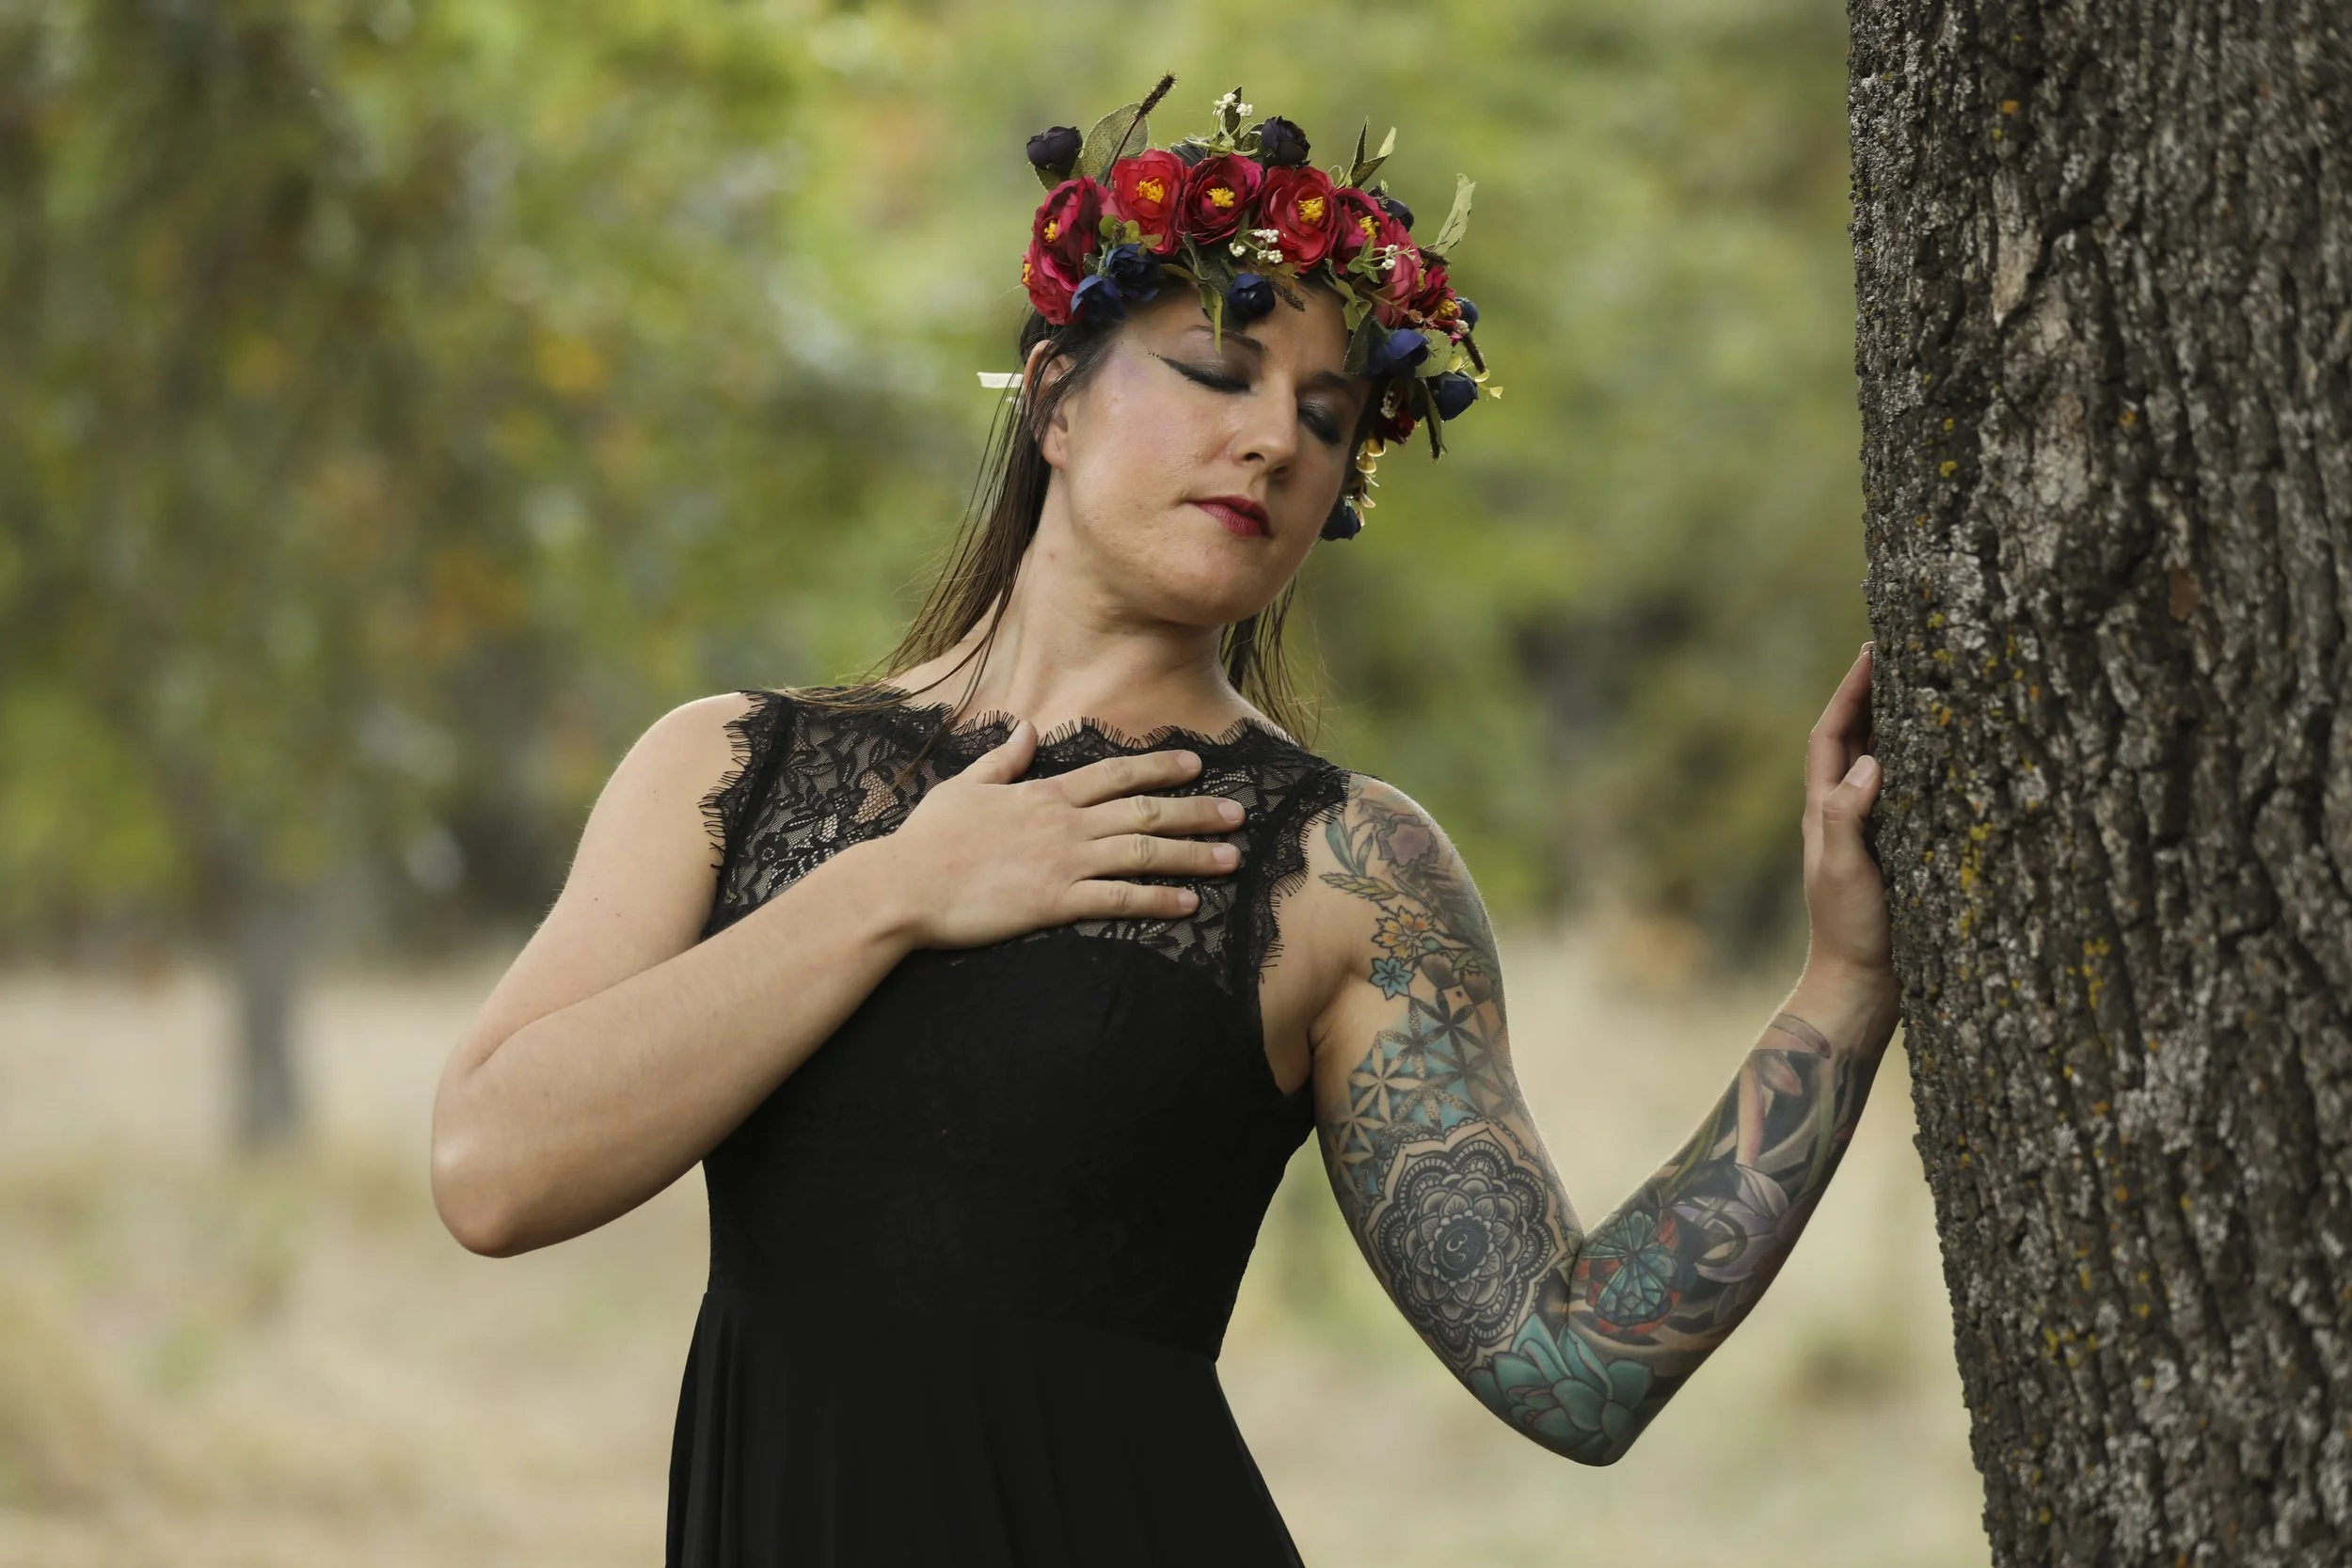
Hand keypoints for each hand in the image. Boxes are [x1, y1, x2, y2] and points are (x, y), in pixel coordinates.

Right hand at [874, 720, 1246, 949]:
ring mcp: (1063, 862)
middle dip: (1196, 811)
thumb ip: (1002, 760)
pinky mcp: (1056, 902)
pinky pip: (1119, 899)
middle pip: (1144, 809)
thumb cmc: (928, 839)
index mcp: (1044, 794)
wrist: (903, 886)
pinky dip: (1157, 899)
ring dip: (1191, 855)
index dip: (1160, 768)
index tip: (1197, 765)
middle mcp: (1064, 823)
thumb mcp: (964, 787)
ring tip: (1231, 858)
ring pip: (1142, 852)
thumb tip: (1024, 729)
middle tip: (1237, 814)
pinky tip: (1188, 903)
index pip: (1115, 774)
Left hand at [1801, 644, 1892, 986]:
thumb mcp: (1843, 871)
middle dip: (1870, 695)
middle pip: (1853, 739)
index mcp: (1823, 811)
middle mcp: (1843, 814)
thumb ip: (1849, 818)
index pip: (1830, 736)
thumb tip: (1870, 763)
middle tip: (1898, 652)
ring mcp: (1870, 831)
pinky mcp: (1896, 849)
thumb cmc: (1849, 930)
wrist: (1864, 985)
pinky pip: (1905, 792)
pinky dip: (1918, 763)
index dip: (1848, 693)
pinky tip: (1943, 752)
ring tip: (1921, 683)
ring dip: (1893, 723)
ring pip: (1878, 761)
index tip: (1870, 652)